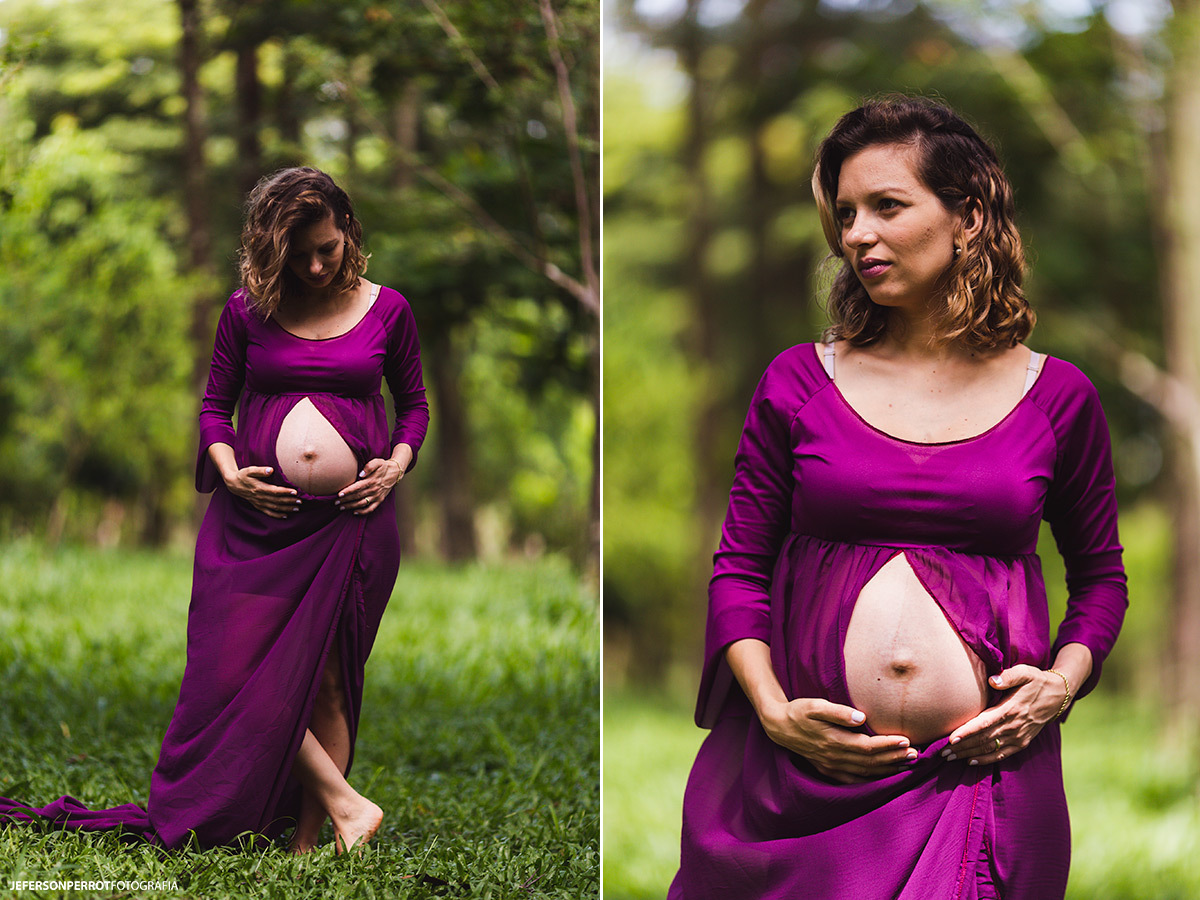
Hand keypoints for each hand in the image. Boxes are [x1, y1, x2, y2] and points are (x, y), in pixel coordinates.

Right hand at [224, 466, 299, 518]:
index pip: (275, 491)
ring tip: (297, 508)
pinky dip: (277, 515)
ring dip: (286, 509)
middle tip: (300, 501)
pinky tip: (285, 516)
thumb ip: (260, 470)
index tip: (295, 492)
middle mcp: (260, 497)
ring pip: (274, 508)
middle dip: (289, 501)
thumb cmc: (243, 475)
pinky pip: (268, 512)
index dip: (285, 492)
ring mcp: (259, 503)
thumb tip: (270, 470)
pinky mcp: (258, 506)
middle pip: (277, 501)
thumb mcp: (249, 470)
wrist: (234, 484)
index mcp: (259, 488)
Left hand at [336, 458, 402, 514]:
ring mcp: (377, 496)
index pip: (357, 487)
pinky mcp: (379, 500)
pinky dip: (362, 512)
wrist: (395, 473)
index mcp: (372, 481)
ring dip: (351, 506)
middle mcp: (374, 490)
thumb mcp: (377, 462)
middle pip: (357, 496)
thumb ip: (369, 466)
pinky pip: (370, 509)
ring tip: (341, 507)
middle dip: (346, 500)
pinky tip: (354, 512)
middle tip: (336, 502)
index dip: (348, 491)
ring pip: (362, 504)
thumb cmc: (383, 466)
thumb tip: (361, 474)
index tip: (339, 494)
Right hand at [758, 697, 916, 783]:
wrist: (779, 727)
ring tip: (907, 763)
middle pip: (871, 761)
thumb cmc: (799, 711)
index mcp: (833, 741)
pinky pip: (855, 780)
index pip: (867, 746)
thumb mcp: (814, 705)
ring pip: (866, 772)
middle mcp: (834, 757)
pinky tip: (885, 775)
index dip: (887, 745)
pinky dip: (872, 778)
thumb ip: (838, 712)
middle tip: (915, 753)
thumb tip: (860, 718)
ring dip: (888, 769)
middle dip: (894, 758)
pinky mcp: (829, 771)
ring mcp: (832, 767)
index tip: (905, 740)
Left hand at [941, 665, 1067, 765]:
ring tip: (949, 757)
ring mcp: (1018, 737)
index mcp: (1011, 709)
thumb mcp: (1025, 672)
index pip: (984, 723)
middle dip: (962, 747)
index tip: (951, 739)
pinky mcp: (1022, 743)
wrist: (1057, 696)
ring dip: (969, 754)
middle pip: (983, 739)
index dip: (967, 732)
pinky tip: (971, 761)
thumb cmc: (1036, 681)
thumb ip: (1009, 676)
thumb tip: (993, 680)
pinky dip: (986, 760)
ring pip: (989, 749)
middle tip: (942, 752)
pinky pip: (1002, 755)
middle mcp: (1014, 726)